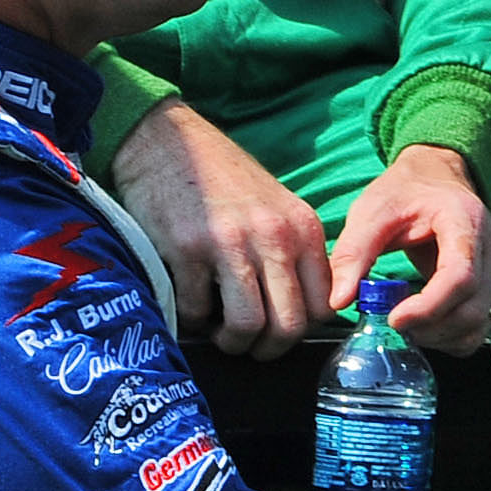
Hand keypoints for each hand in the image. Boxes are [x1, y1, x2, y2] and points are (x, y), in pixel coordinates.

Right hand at [105, 101, 331, 357]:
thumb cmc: (220, 180)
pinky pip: (196, 311)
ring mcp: (230, 243)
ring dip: (231, 341)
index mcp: (302, 228)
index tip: (277, 330)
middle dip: (267, 348)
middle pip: (289, 325)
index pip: (323, 305)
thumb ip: (292, 252)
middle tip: (247, 343)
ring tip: (217, 330)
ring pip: (247, 326)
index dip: (300, 330)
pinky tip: (188, 304)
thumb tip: (301, 312)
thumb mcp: (274, 209)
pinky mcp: (187, 249)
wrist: (168, 142)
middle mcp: (274, 236)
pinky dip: (191, 320)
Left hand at [330, 146, 490, 353]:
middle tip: (393, 327)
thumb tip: (339, 301)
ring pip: (482, 320)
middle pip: (474, 306)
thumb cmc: (404, 193)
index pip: (460, 275)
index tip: (393, 320)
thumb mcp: (371, 212)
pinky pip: (483, 323)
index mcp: (464, 219)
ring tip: (407, 328)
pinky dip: (455, 336)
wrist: (434, 176)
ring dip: (443, 336)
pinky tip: (426, 327)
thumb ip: (353, 253)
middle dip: (432, 327)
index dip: (429, 306)